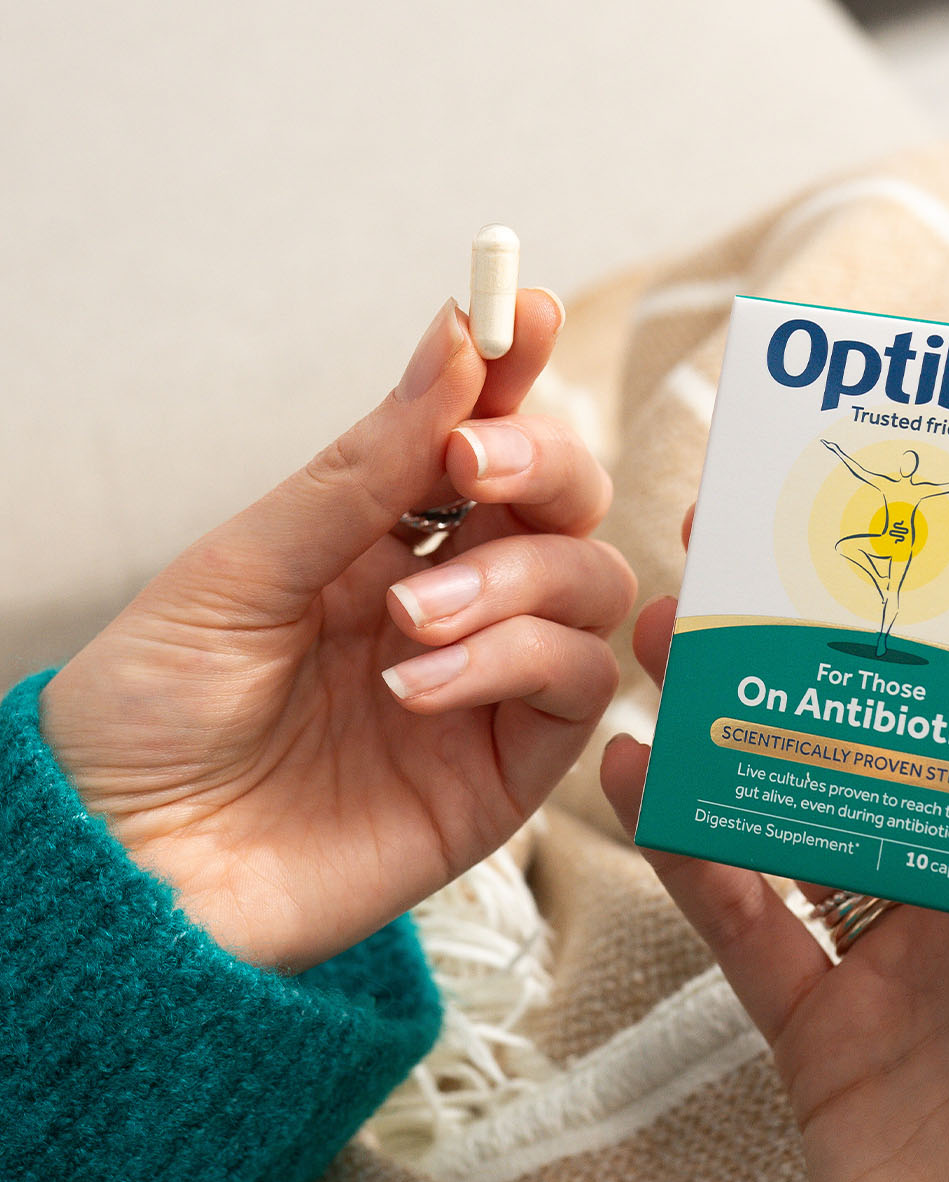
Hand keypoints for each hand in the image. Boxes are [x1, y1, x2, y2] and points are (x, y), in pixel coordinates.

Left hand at [45, 292, 634, 974]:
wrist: (123, 864)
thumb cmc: (154, 710)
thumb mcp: (244, 564)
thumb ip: (367, 466)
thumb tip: (460, 335)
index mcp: (380, 540)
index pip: (484, 438)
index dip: (519, 375)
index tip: (529, 317)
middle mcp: (451, 603)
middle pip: (567, 503)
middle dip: (542, 462)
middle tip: (471, 464)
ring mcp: (485, 690)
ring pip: (593, 587)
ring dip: (516, 577)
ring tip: (407, 618)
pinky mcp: (505, 776)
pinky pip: (576, 689)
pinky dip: (513, 663)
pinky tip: (417, 686)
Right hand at [603, 563, 948, 1181]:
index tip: (900, 542)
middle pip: (893, 743)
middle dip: (821, 652)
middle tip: (745, 554)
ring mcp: (901, 969)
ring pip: (806, 807)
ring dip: (738, 720)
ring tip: (671, 635)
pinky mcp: (822, 1036)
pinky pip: (746, 922)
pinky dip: (689, 846)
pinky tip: (642, 774)